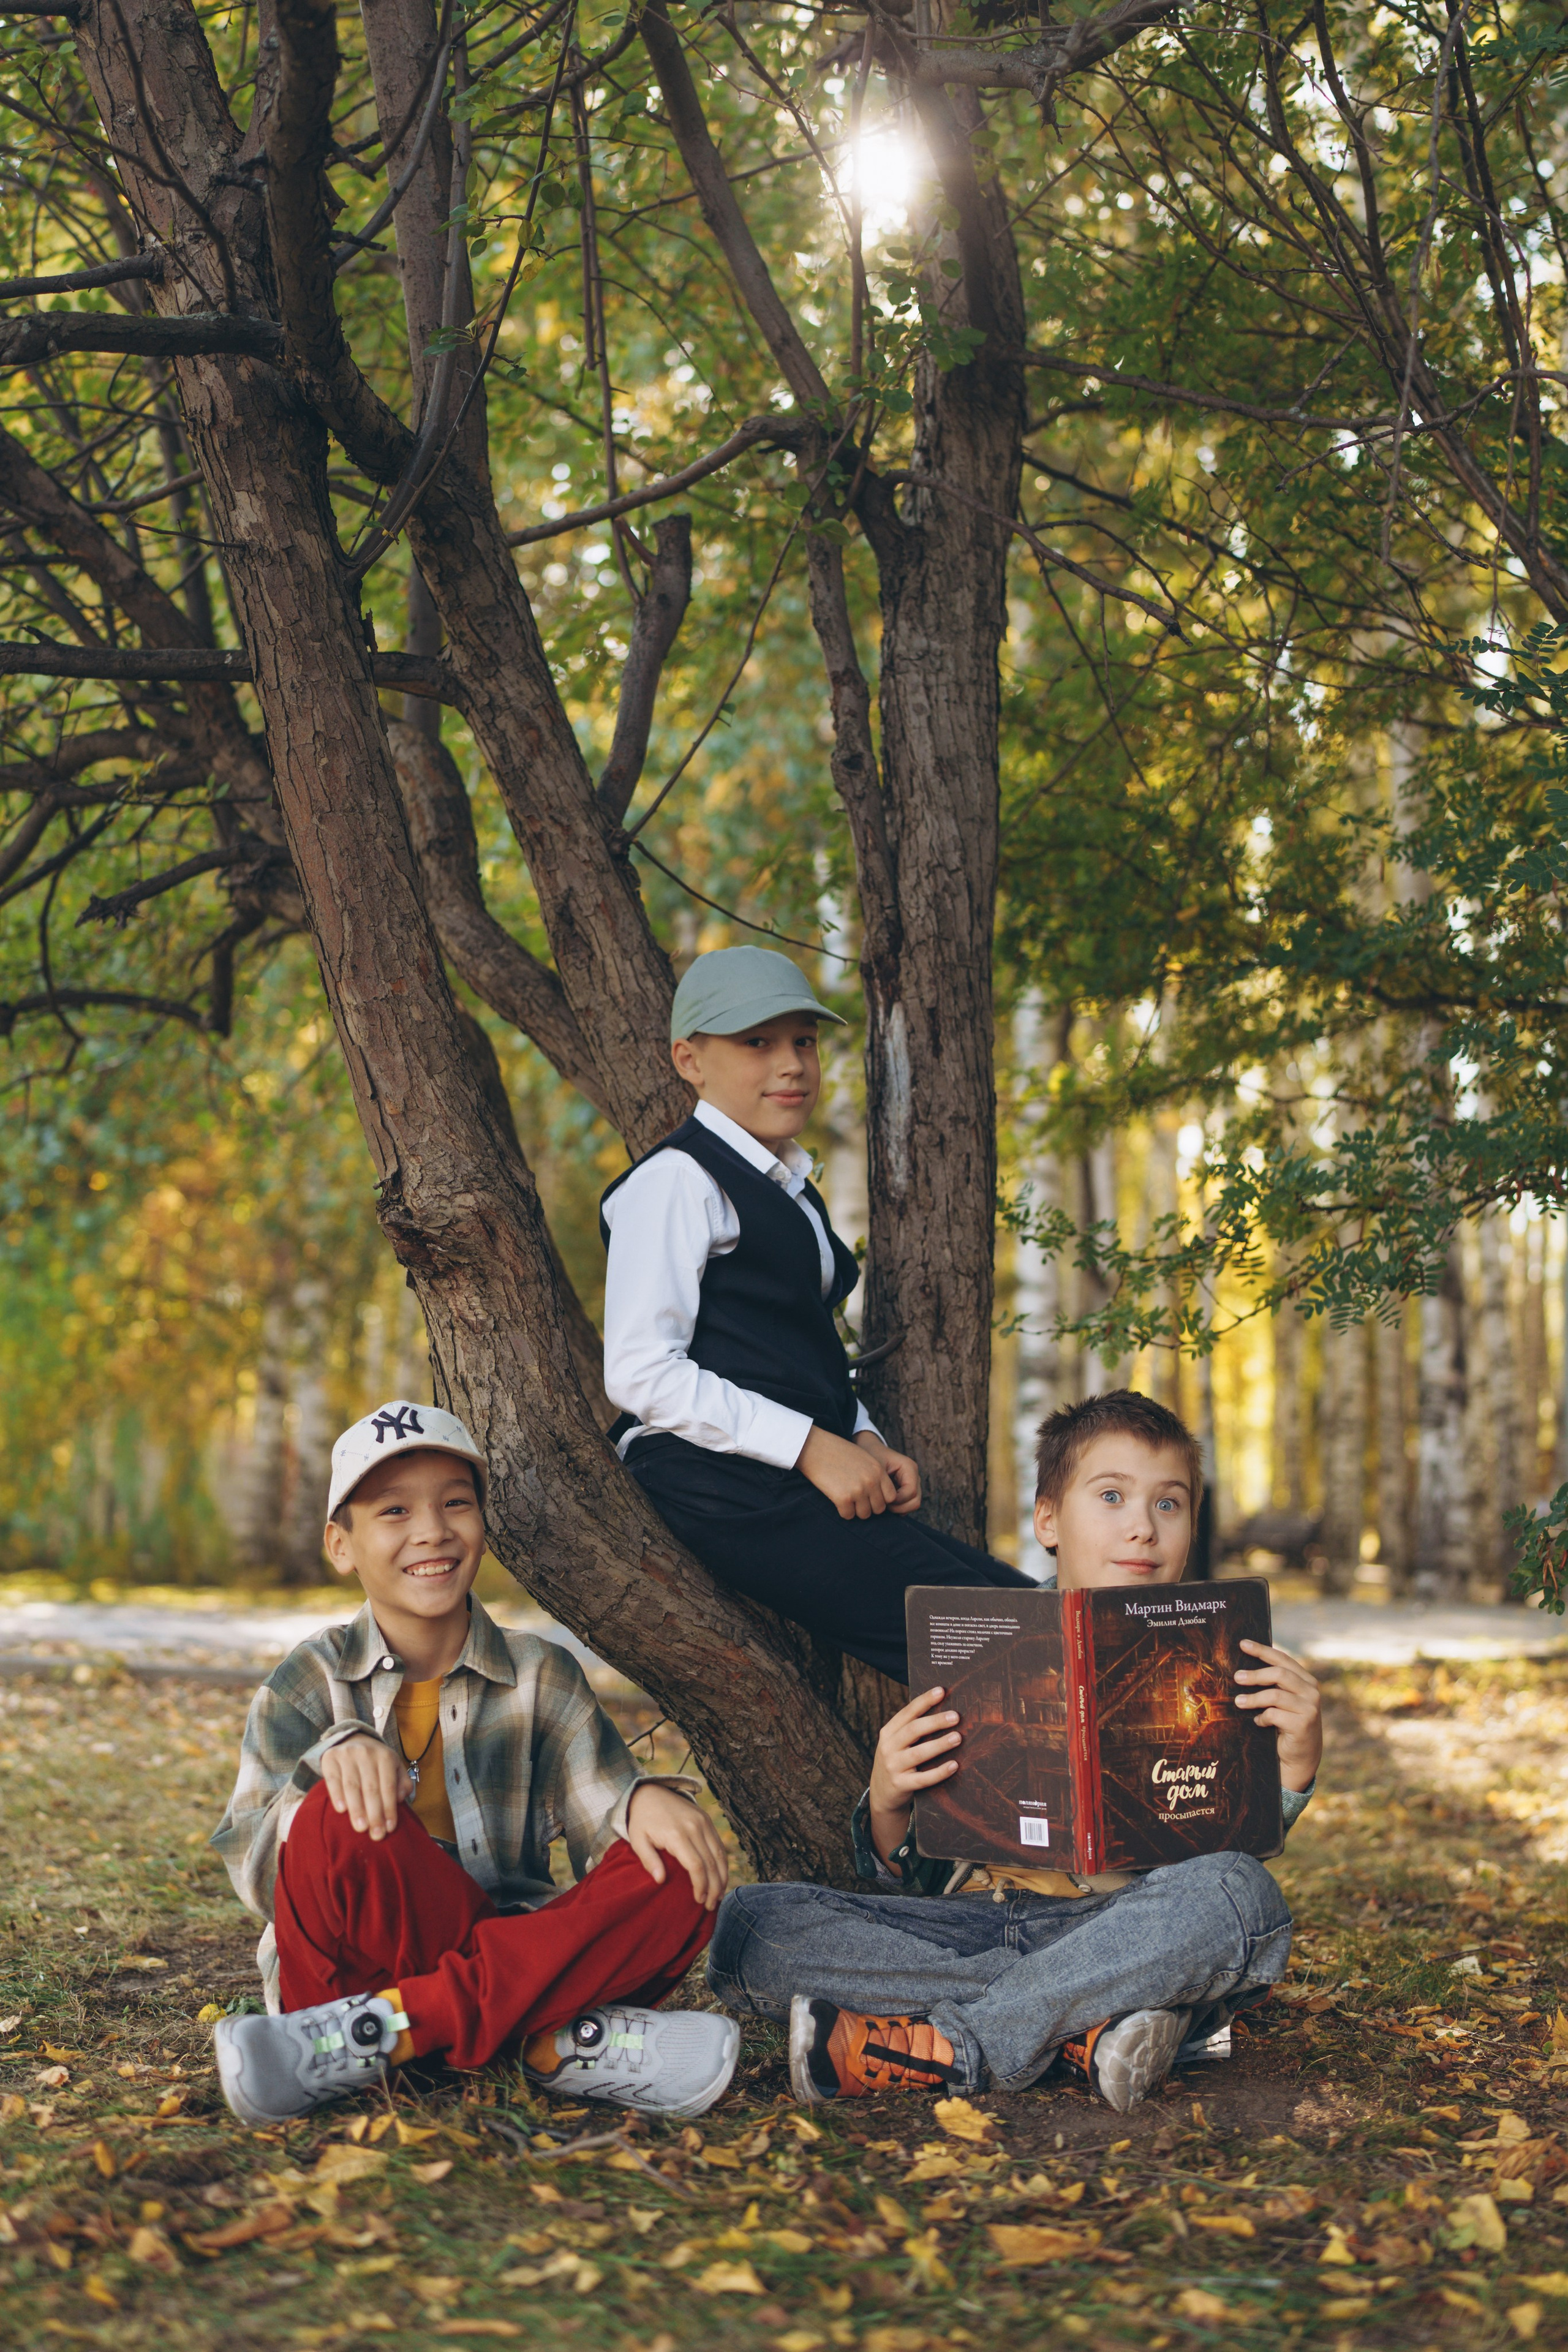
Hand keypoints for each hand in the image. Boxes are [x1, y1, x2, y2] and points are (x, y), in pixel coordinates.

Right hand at [320, 1733, 411, 1840]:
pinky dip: (337, 1795)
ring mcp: (347, 1755)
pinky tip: (342, 1810)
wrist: (353, 1740)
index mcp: (385, 1757)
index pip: (388, 1787)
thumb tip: (399, 1799)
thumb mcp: (394, 1767)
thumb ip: (401, 1783)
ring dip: (357, 1809)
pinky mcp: (330, 1758)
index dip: (389, 1808)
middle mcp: (367, 1753)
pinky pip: (333, 1779)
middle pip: (371, 1788)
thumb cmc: (377, 1762)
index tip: (389, 1828)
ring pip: (352, 1786)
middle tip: (376, 1835)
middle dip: (375, 1814)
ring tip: (361, 1828)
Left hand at [625, 1783, 729, 1909]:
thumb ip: (648, 1860)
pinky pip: (719, 1844)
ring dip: (722, 1877)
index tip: (698, 1901)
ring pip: (720, 1854)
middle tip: (710, 1905)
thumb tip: (660, 1881)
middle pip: (712, 1862)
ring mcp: (703, 1822)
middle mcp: (694, 1827)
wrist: (650, 1793)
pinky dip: (722, 1863)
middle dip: (714, 1887)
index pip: (696, 1865)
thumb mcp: (637, 1840)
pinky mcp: (707, 1820)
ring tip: (718, 1896)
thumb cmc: (642, 1821)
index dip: (700, 1885)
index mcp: (677, 1834)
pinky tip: (721, 1877)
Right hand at [799, 1425, 898, 1518]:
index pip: (891, 1496)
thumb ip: (874, 1475)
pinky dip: (842, 1511)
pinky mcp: (843, 1498)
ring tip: (846, 1498)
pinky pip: (848, 1515)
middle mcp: (871, 1481)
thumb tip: (879, 1496)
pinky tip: (836, 1499)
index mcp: (878, 1470)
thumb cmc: (838, 1452)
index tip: (869, 1496)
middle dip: (868, 1506)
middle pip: (879, 1509)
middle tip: (855, 1499)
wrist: (815, 1447)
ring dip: (855, 1510)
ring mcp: (858, 1490)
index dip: (880, 1498)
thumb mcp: (863, 1458)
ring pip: (864, 1515)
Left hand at [855, 1430, 921, 1515]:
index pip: (911, 1491)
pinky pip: (907, 1505)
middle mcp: (914, 1476)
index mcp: (909, 1467)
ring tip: (883, 1505)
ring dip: (898, 1509)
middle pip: (915, 1501)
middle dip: (899, 1507)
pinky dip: (898, 1508)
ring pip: (913, 1505)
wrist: (870, 1450)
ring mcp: (913, 1484)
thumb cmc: (871, 1456)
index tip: (881, 1499)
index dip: (897, 1500)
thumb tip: (884, 1503)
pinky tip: (885, 1504)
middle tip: (882, 1506)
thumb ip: (881, 1483)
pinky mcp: (908, 1490)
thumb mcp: (874, 1467)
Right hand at [868, 1685, 960, 1866]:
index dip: (924, 1701)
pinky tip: (954, 1765)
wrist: (882, 1794)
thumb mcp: (897, 1743)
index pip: (907, 1713)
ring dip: (940, 1744)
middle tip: (956, 1716)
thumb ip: (912, 1729)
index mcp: (888, 1732)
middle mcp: (888, 1747)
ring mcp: (893, 1767)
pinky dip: (939, 1772)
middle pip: (913, 1730)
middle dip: (935, 1721)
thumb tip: (944, 1710)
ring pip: (919, 1753)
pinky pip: (923, 1779)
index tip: (941, 1691)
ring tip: (958, 1737)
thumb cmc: (897, 1761)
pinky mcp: (901, 1785)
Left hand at [1235, 1640, 1322, 1792]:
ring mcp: (1309, 1708)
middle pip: (1279, 1674)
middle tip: (1236, 1677)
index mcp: (1307, 1680)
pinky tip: (1258, 1722)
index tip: (1243, 1644)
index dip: (1262, 1650)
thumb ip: (1275, 1684)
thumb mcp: (1285, 1700)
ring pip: (1274, 1695)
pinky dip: (1262, 1718)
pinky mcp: (1303, 1724)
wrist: (1301, 1757)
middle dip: (1255, 1674)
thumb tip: (1244, 1666)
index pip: (1283, 1659)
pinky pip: (1274, 1715)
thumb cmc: (1287, 1724)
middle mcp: (1312, 1692)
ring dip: (1253, 1699)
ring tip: (1238, 1702)